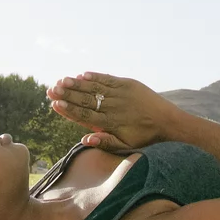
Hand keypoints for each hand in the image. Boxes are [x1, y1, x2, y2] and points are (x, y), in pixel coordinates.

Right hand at [47, 72, 179, 148]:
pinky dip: (95, 76)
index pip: (85, 115)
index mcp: (111, 123)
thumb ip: (104, 142)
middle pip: (86, 100)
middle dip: (67, 94)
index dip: (69, 109)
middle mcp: (113, 106)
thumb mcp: (125, 145)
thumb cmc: (144, 136)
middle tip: (51, 89)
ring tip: (62, 80)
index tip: (55, 104)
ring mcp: (120, 93)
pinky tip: (83, 74)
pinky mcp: (128, 84)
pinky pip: (108, 79)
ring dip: (77, 83)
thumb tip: (84, 140)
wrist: (168, 120)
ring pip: (94, 87)